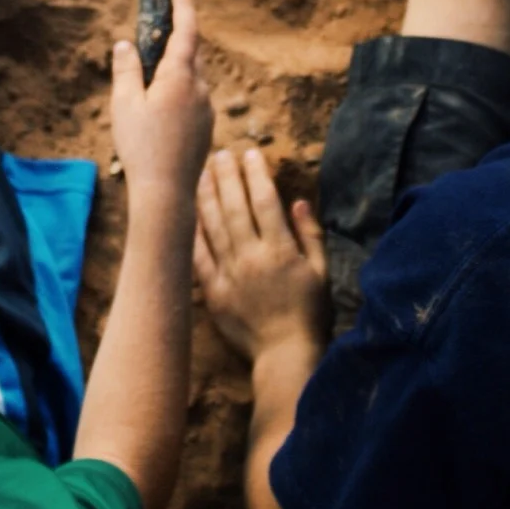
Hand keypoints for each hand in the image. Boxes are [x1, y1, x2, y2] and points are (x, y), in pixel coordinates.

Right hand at [110, 0, 213, 201]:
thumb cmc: (141, 146)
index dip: (184, 7)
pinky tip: (161, 108)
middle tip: (157, 29)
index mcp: (180, 77)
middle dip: (177, 38)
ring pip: (193, 77)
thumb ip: (126, 69)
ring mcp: (207, 109)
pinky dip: (180, 90)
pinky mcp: (206, 126)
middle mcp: (200, 88)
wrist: (167, 191)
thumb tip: (126, 44)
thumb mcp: (124, 103)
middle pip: (191, 53)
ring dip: (177, 68)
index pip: (187, 31)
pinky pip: (194, 97)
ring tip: (151, 75)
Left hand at [193, 146, 329, 363]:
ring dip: (207, 195)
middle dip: (227, 176)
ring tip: (202, 171)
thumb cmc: (309, 315)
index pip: (265, 201)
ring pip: (214, 226)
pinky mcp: (214, 291)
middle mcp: (252, 257)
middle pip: (235, 207)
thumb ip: (310, 234)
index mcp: (281, 250)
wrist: (285, 356)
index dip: (255, 174)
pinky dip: (193, 232)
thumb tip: (299, 201)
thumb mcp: (321, 272)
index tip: (250, 153)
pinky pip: (199, 256)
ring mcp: (230, 274)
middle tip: (221, 152)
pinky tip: (188, 212)